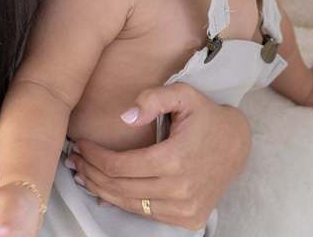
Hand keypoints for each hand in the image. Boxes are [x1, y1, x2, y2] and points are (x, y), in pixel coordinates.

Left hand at [66, 83, 249, 230]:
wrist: (237, 145)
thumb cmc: (205, 116)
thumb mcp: (183, 95)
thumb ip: (153, 99)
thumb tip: (126, 117)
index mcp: (174, 159)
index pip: (120, 166)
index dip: (94, 157)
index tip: (80, 145)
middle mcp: (179, 189)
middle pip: (119, 188)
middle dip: (91, 173)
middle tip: (74, 160)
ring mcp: (185, 208)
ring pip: (130, 205)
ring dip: (102, 190)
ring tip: (84, 174)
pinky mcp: (189, 219)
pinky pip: (146, 215)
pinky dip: (124, 203)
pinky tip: (108, 189)